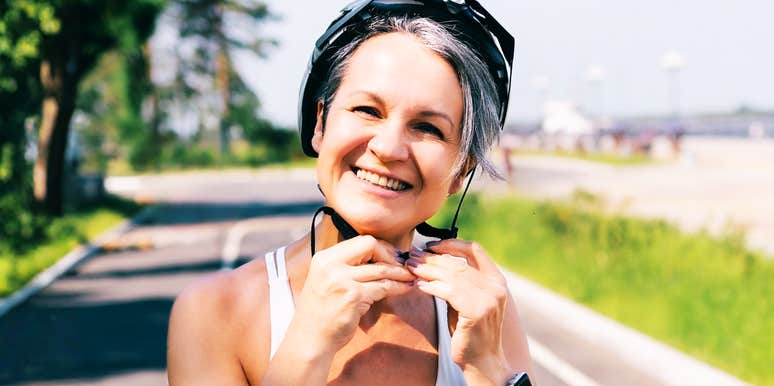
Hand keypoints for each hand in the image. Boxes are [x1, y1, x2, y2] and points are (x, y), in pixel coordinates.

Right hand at [292, 235, 415, 354]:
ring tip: (411, 276)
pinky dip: (398, 287)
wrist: (310, 338)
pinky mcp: (354, 297)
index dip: (379, 248)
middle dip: (390, 255)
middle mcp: (331, 265)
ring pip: (381, 268)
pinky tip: (406, 288)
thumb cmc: (321, 312)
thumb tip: (378, 256)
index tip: (389, 257)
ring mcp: (343, 280)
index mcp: (324, 258)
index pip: (359, 241)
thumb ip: (345, 266)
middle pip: (370, 245)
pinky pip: (384, 287)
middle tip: (402, 265)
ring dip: (400, 273)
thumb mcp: (326, 280)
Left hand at [406, 239, 511, 382]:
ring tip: (411, 268)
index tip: (430, 246)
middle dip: (432, 259)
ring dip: (427, 270)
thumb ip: (458, 281)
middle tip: (412, 257)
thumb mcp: (467, 300)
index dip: (451, 244)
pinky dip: (432, 286)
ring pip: (451, 276)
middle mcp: (496, 286)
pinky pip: (449, 291)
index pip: (475, 250)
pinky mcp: (476, 311)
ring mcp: (488, 298)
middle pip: (458, 264)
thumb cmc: (470, 330)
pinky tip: (419, 285)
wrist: (482, 360)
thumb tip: (432, 261)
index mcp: (496, 280)